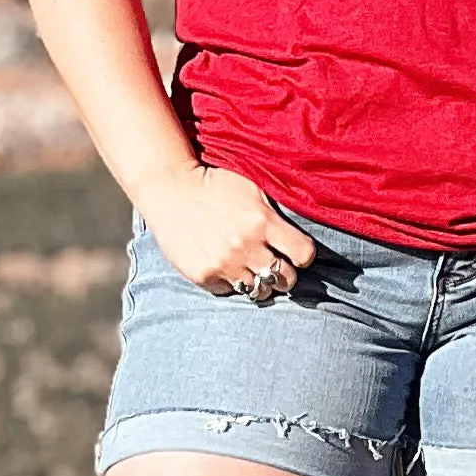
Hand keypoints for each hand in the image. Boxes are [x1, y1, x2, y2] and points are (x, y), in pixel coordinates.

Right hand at [143, 164, 319, 301]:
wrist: (170, 189)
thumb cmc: (215, 185)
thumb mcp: (252, 188)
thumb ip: (276, 211)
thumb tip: (304, 225)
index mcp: (263, 221)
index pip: (304, 254)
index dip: (303, 255)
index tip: (295, 253)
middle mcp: (246, 245)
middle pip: (285, 278)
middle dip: (284, 274)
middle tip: (275, 265)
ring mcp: (224, 263)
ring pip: (259, 291)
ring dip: (260, 282)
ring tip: (252, 270)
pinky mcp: (204, 275)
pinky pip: (230, 290)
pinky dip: (231, 282)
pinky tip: (225, 266)